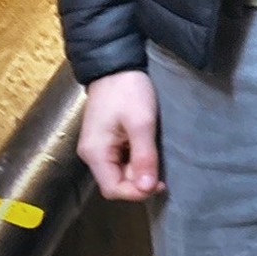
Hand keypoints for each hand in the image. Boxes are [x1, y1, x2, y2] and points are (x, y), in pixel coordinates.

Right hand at [78, 70, 164, 200]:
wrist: (116, 63)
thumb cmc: (128, 91)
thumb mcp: (141, 122)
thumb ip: (143, 156)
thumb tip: (147, 189)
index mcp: (95, 153)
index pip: (112, 188)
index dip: (135, 192)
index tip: (159, 184)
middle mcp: (92, 154)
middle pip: (115, 180)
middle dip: (139, 180)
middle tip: (164, 171)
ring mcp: (98, 145)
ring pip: (119, 170)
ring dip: (139, 169)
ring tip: (159, 159)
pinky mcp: (106, 137)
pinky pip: (120, 157)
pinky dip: (135, 158)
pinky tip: (149, 149)